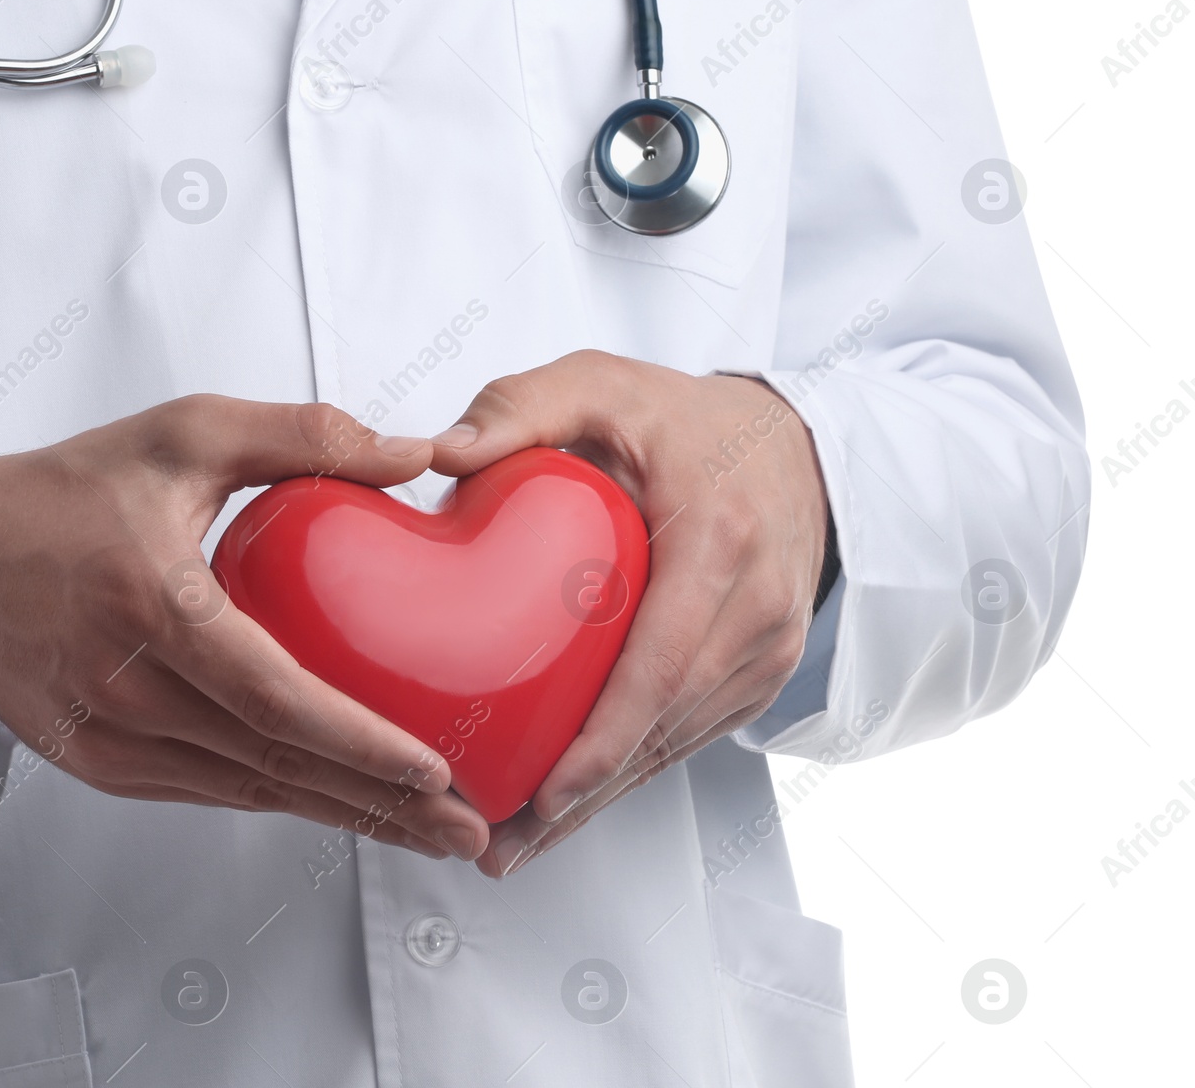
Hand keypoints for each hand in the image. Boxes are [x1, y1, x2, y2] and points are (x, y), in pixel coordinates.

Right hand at [0, 396, 490, 861]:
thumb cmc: (69, 491)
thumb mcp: (183, 431)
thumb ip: (301, 434)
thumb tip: (415, 451)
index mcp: (155, 606)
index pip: (276, 699)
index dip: (361, 744)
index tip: (437, 771)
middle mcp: (130, 689)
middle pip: (275, 767)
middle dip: (382, 807)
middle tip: (470, 830)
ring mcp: (110, 740)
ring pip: (248, 793)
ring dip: (343, 818)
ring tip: (428, 832)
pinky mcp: (99, 765)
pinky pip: (209, 793)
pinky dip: (282, 802)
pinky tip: (341, 807)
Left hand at [426, 353, 828, 876]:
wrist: (793, 445)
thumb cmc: (683, 418)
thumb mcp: (599, 384)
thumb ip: (518, 408)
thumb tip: (436, 455)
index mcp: (719, 539)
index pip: (661, 662)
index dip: (605, 737)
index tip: (547, 791)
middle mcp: (757, 607)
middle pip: (667, 724)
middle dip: (585, 793)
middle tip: (500, 842)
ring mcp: (769, 649)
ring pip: (679, 744)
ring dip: (602, 799)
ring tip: (516, 843)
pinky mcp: (762, 672)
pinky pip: (692, 734)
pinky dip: (631, 773)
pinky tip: (572, 805)